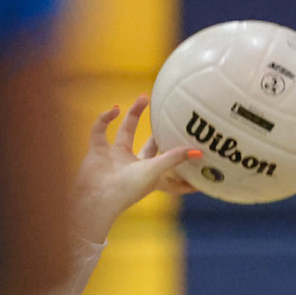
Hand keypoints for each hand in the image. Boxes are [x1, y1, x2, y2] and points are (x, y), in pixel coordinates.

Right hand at [72, 95, 200, 243]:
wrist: (96, 197)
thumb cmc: (128, 189)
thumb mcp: (154, 170)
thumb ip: (174, 158)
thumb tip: (199, 152)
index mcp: (150, 174)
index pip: (171, 169)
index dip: (183, 165)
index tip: (198, 157)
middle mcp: (133, 165)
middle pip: (149, 146)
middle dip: (157, 133)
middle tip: (166, 116)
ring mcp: (114, 157)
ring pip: (125, 131)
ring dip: (133, 114)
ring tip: (145, 97)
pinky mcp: (97, 151)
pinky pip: (100, 130)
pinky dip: (105, 118)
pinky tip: (115, 109)